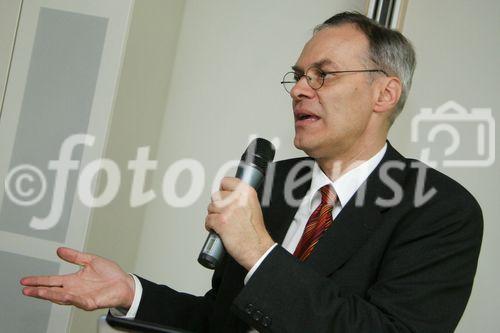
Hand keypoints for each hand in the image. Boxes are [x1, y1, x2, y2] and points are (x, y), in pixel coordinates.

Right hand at [20, 247, 134, 310]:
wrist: (125, 284)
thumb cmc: (111, 274)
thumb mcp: (91, 260)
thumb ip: (75, 256)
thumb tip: (60, 250)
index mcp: (74, 280)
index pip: (52, 280)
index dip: (39, 280)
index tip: (26, 281)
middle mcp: (75, 289)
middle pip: (52, 290)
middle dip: (38, 290)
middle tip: (25, 289)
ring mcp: (81, 297)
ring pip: (62, 297)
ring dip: (50, 295)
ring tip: (38, 292)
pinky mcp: (90, 302)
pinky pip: (78, 301)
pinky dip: (70, 298)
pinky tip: (63, 295)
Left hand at [206, 177, 274, 269]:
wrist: (257, 248)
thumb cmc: (256, 232)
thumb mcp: (254, 207)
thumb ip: (242, 199)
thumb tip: (228, 196)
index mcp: (246, 193)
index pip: (226, 181)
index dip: (222, 189)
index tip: (222, 194)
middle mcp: (237, 199)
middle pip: (216, 195)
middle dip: (217, 205)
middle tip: (222, 213)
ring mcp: (228, 210)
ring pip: (211, 207)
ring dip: (213, 215)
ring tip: (220, 222)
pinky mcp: (221, 221)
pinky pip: (208, 219)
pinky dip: (209, 225)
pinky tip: (216, 229)